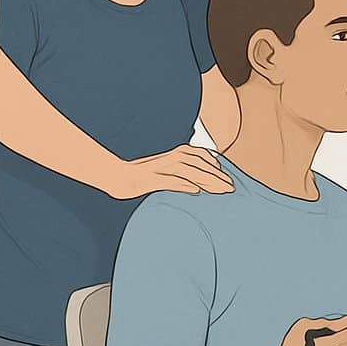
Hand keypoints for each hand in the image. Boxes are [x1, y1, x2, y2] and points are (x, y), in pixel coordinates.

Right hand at [108, 145, 234, 198]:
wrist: (115, 176)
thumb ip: (179, 174)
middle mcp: (169, 159)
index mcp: (173, 155)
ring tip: (220, 190)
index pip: (200, 156)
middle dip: (217, 176)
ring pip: (188, 172)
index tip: (228, 178)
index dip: (215, 166)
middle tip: (231, 188)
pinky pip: (170, 181)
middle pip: (198, 165)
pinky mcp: (150, 178)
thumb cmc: (140, 176)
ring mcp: (159, 168)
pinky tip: (196, 190)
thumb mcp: (162, 172)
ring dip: (206, 180)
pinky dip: (183, 185)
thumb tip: (196, 183)